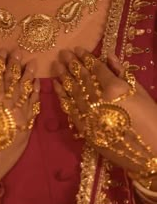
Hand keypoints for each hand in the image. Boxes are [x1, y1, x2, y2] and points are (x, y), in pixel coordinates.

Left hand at [53, 46, 156, 173]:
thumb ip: (122, 73)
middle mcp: (97, 100)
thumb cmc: (152, 120)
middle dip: (71, 63)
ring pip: (72, 91)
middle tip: (63, 53)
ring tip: (56, 65)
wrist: (150, 154)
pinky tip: (57, 86)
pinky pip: (69, 108)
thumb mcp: (141, 93)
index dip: (86, 57)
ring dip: (63, 76)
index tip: (78, 48)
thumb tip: (108, 56)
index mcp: (114, 89)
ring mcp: (89, 115)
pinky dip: (62, 96)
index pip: (95, 68)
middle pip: (81, 78)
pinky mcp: (84, 129)